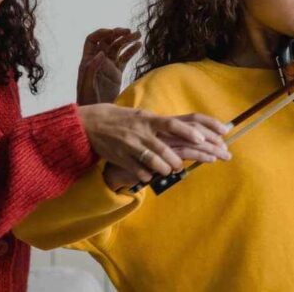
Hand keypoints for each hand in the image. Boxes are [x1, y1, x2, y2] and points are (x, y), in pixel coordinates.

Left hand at [77, 28, 141, 104]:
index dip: (101, 33)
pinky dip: (131, 51)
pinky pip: (124, 58)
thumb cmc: (87, 101)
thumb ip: (92, 69)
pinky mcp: (116, 73)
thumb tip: (101, 53)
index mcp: (88, 60)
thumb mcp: (87, 85)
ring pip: (118, 48)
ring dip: (127, 40)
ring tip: (138, 35)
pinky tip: (139, 46)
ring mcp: (108, 66)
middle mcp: (98, 61)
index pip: (92, 40)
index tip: (113, 32)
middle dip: (118, 34)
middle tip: (129, 32)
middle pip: (107, 41)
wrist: (95, 112)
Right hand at [78, 104, 230, 183]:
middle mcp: (141, 132)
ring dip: (165, 168)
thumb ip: (163, 124)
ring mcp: (131, 146)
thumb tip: (193, 129)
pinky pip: (139, 171)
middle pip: (164, 148)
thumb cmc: (123, 119)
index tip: (202, 139)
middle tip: (183, 165)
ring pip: (153, 162)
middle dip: (177, 160)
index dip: (188, 132)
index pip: (172, 124)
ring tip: (171, 170)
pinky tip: (151, 176)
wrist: (91, 123)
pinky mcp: (121, 158)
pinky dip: (148, 175)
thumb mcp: (143, 116)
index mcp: (149, 119)